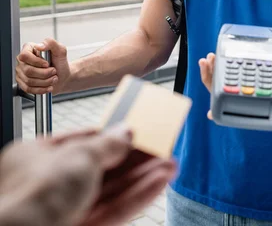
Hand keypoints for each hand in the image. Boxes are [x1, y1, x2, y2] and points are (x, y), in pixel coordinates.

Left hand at [0, 127, 176, 225]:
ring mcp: (64, 212)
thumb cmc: (31, 197)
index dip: (113, 135)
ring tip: (169, 165)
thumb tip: (126, 132)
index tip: (137, 130)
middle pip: (100, 168)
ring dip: (143, 178)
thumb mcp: (78, 155)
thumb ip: (107, 143)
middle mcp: (48, 186)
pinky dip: (137, 197)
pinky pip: (113, 212)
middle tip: (161, 148)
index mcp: (36, 157)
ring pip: (110, 192)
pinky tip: (159, 182)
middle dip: (135, 159)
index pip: (82, 141)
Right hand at [16, 38, 70, 94]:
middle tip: (53, 71)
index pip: (25, 56)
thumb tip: (39, 45)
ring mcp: (21, 72)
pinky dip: (41, 89)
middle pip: (28, 70)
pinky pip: (28, 89)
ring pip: (29, 81)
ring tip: (53, 78)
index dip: (37, 62)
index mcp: (29, 49)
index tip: (47, 64)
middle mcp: (23, 60)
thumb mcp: (60, 50)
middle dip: (44, 73)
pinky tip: (48, 86)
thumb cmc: (60, 62)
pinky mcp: (23, 83)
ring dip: (45, 81)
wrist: (63, 76)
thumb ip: (51, 43)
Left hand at [199, 54, 271, 119]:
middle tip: (209, 60)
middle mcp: (249, 102)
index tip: (212, 97)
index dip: (220, 102)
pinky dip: (221, 69)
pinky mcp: (248, 82)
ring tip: (209, 58)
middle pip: (223, 94)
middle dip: (212, 78)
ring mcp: (246, 92)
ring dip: (214, 72)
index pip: (234, 108)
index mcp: (259, 109)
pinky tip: (215, 61)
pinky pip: (230, 78)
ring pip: (224, 85)